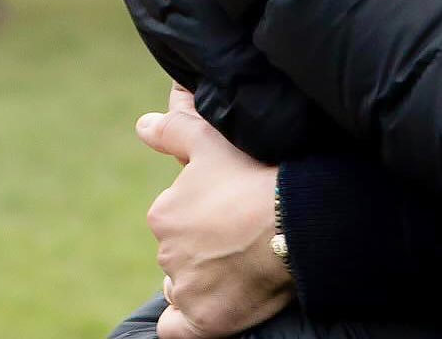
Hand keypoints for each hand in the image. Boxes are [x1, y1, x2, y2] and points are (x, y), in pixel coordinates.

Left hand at [136, 83, 294, 338]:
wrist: (298, 217)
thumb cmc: (258, 172)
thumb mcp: (214, 141)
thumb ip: (176, 129)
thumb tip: (143, 123)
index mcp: (164, 213)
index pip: (174, 216)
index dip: (204, 209)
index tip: (233, 203)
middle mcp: (166, 253)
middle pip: (181, 250)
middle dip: (204, 242)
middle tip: (243, 229)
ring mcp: (185, 290)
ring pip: (183, 284)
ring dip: (203, 275)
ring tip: (242, 258)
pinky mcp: (203, 320)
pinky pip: (180, 326)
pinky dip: (191, 316)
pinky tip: (215, 299)